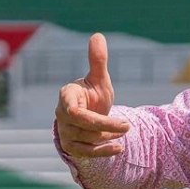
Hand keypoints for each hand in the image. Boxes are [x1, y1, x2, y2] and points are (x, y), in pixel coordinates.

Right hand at [55, 33, 128, 160]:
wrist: (90, 118)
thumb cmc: (93, 95)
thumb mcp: (99, 79)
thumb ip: (98, 61)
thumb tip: (98, 35)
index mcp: (67, 96)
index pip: (72, 109)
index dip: (83, 114)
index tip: (103, 109)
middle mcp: (62, 115)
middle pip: (84, 125)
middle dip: (107, 125)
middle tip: (127, 125)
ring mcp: (65, 131)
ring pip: (87, 139)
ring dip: (108, 136)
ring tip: (123, 129)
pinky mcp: (70, 146)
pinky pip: (86, 152)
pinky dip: (103, 152)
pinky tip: (119, 148)